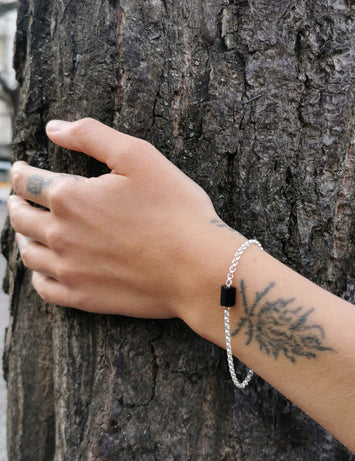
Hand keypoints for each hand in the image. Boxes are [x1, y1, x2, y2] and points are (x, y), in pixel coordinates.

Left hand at [8, 118, 235, 319]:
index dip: (20, 173)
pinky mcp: (83, 298)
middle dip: (15, 203)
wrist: (197, 268)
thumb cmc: (175, 210)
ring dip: (23, 237)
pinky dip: (37, 274)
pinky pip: (44, 288)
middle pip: (20, 217)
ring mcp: (69, 270)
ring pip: (28, 252)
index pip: (27, 182)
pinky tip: (44, 267)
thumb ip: (91, 135)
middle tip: (17, 199)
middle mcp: (60, 234)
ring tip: (28, 231)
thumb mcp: (138, 156)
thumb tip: (53, 129)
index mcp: (69, 197)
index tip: (20, 171)